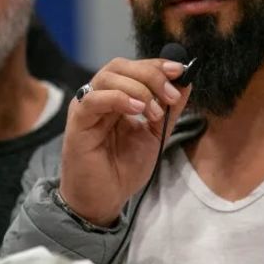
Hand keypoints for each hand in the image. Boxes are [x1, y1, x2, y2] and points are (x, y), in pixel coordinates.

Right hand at [59, 57, 191, 225]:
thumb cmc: (124, 169)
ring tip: (154, 111)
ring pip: (107, 77)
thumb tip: (186, 82)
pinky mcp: (77, 123)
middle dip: (150, 74)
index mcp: (116, 97)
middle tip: (171, 95)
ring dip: (138, 88)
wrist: (105, 199)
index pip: (134, 68)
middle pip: (120, 66)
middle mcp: (99, 97)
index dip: (157, 65)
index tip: (181, 71)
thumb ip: (169, 110)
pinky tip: (137, 110)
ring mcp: (86, 108)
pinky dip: (118, 98)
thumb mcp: (155, 135)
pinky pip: (92, 99)